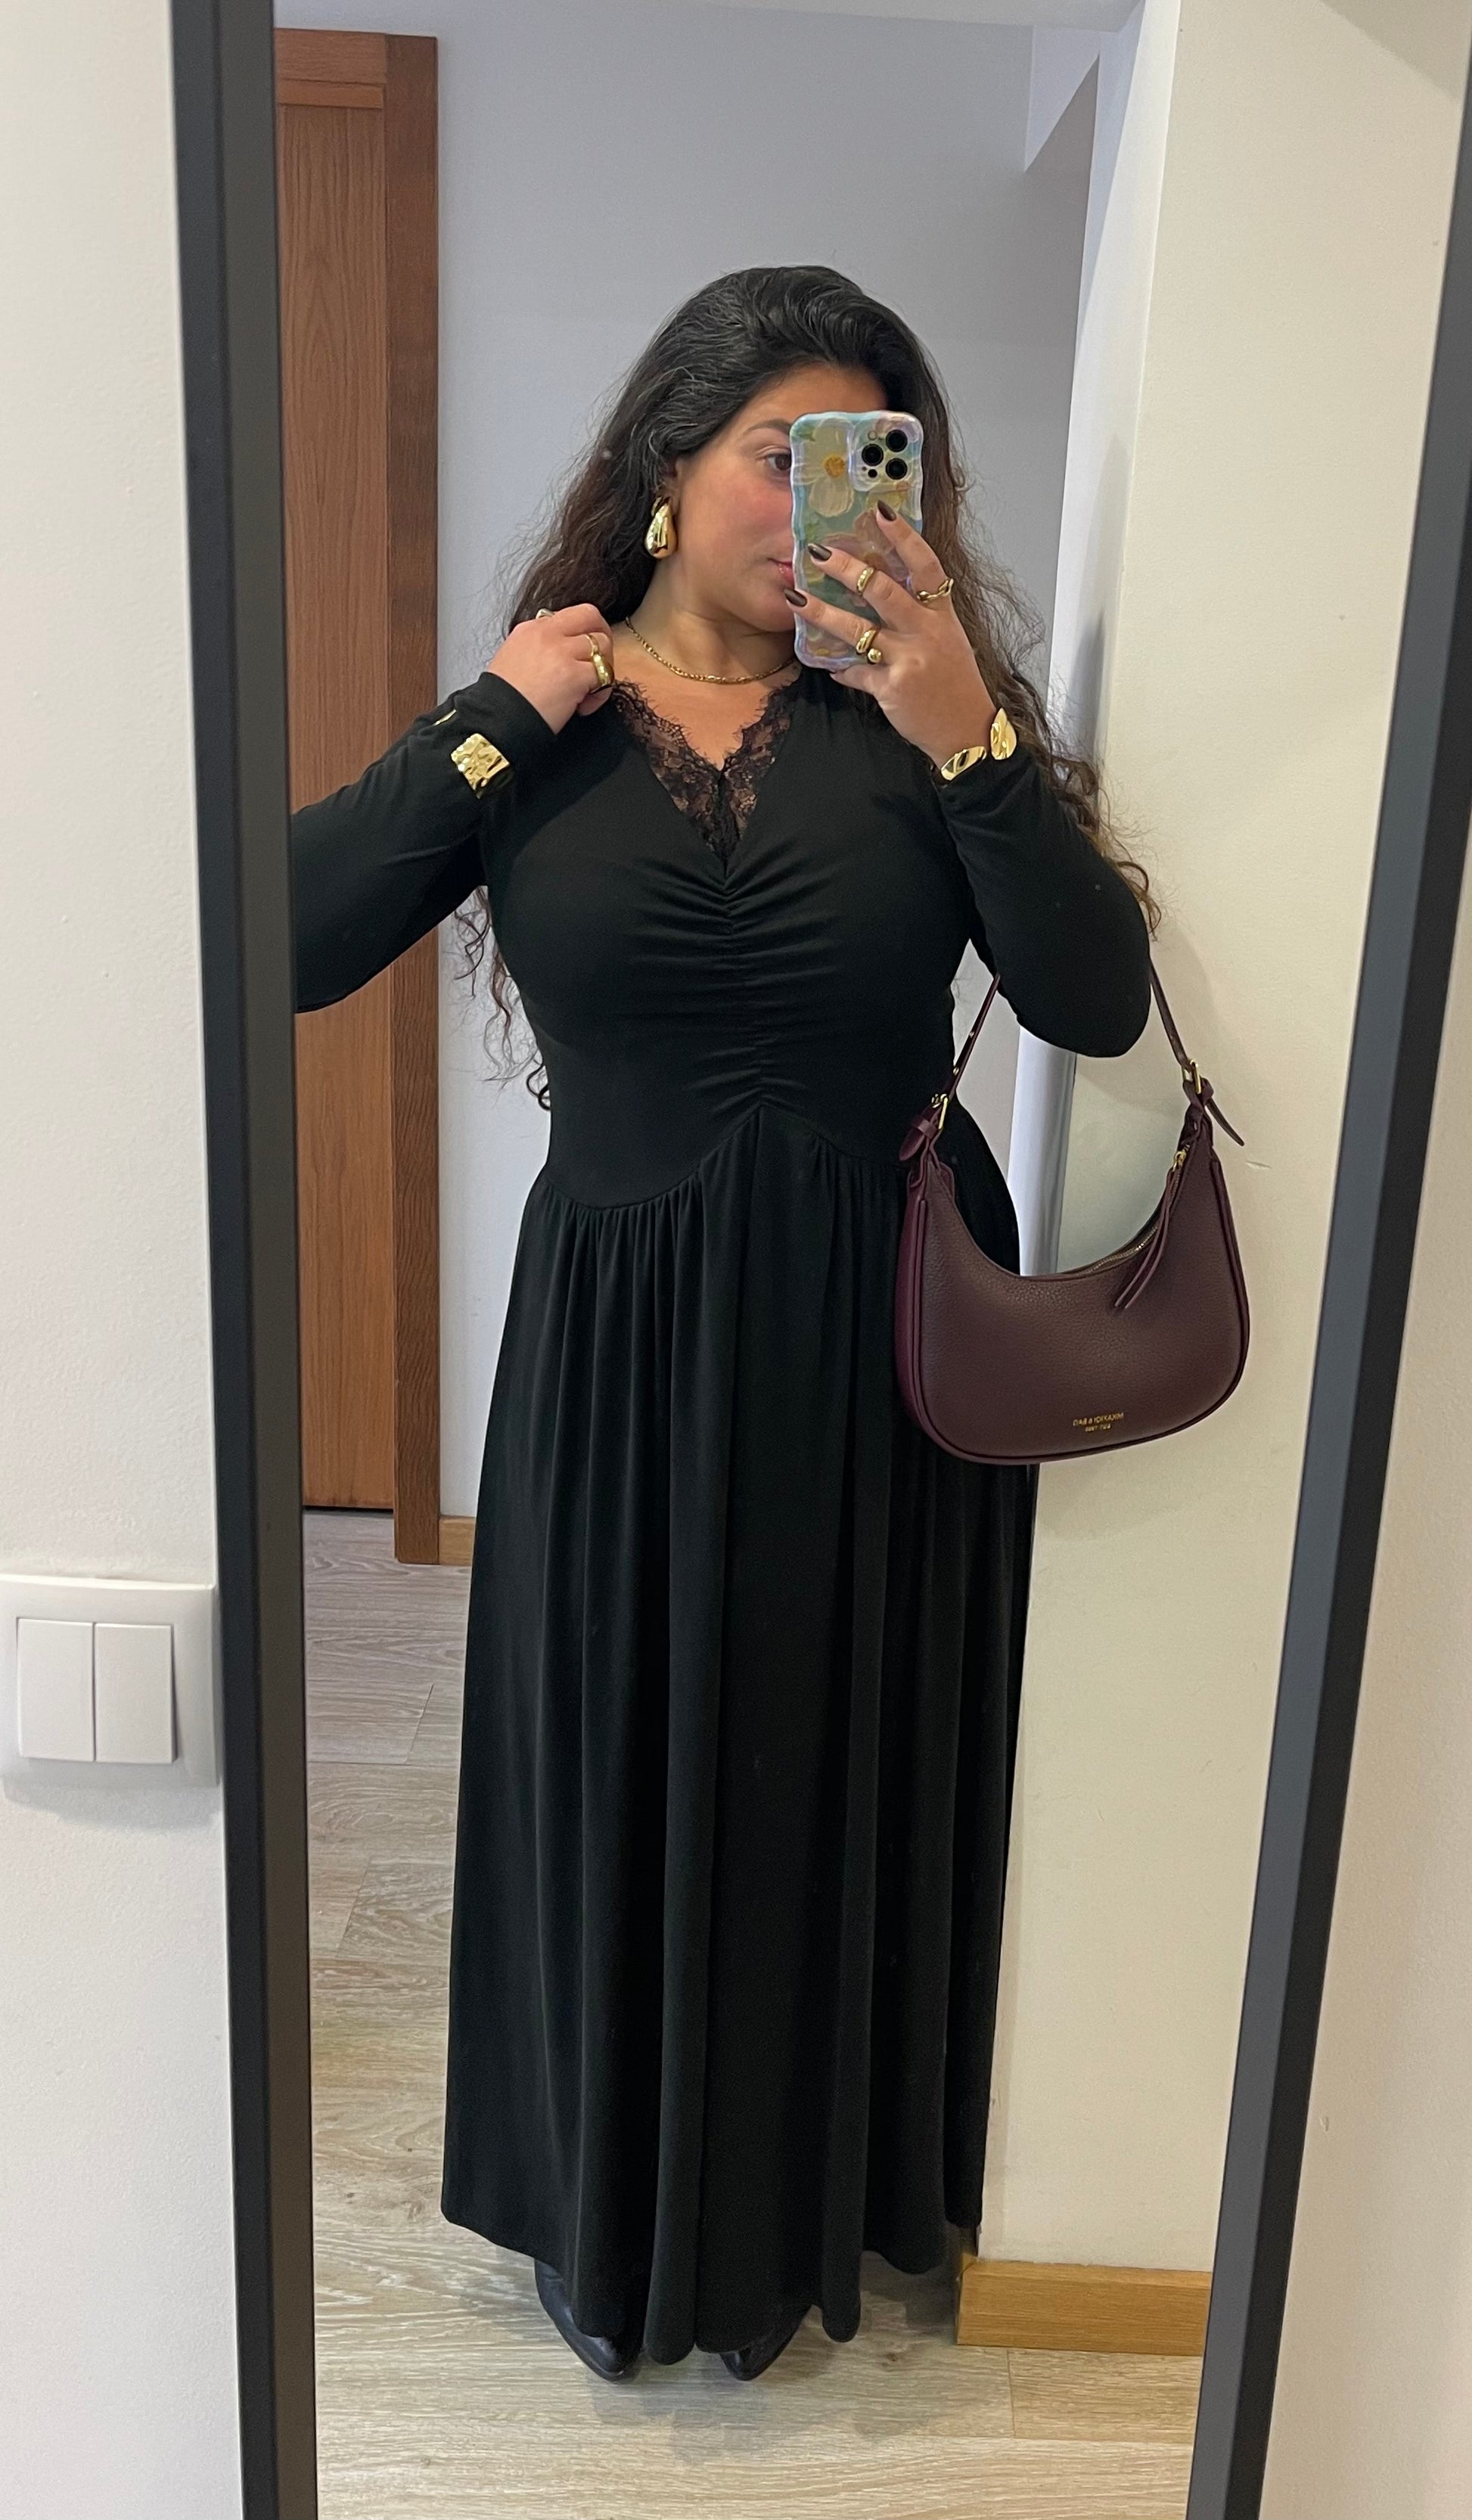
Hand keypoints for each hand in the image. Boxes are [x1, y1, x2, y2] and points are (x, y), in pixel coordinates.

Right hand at [483, 603, 616, 733]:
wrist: (496, 721)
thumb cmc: (503, 700)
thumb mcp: (512, 658)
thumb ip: (537, 647)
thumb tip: (560, 652)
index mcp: (530, 629)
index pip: (568, 616)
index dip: (580, 634)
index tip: (579, 654)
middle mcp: (547, 634)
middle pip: (590, 615)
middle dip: (603, 635)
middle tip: (601, 660)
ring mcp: (562, 652)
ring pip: (603, 645)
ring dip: (603, 668)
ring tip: (589, 692)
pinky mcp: (575, 675)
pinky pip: (604, 675)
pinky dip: (600, 693)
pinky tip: (584, 707)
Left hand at [785, 509, 997, 767]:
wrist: (966, 731)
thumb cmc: (955, 684)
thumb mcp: (948, 639)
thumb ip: (921, 613)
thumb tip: (883, 587)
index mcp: (941, 615)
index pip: (925, 565)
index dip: (903, 536)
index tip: (879, 511)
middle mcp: (926, 632)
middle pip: (882, 590)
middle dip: (847, 568)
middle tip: (817, 553)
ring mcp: (908, 660)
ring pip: (858, 630)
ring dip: (823, 613)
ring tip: (796, 598)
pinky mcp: (892, 688)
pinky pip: (855, 673)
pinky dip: (840, 669)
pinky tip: (825, 664)